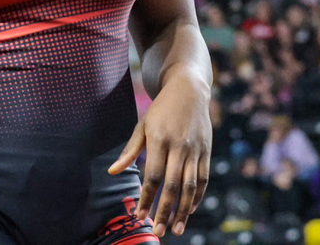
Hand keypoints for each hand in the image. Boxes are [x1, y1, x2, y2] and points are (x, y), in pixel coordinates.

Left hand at [108, 73, 211, 237]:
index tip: (139, 216)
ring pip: (190, 186)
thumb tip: (113, 172)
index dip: (146, 198)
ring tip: (176, 228)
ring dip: (183, 210)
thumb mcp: (143, 125)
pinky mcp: (206, 150)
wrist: (189, 89)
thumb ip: (130, 150)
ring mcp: (195, 149)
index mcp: (160, 139)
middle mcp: (179, 146)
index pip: (152, 176)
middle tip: (159, 231)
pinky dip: (197, 196)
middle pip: (172, 185)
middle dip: (165, 211)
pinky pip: (203, 178)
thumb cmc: (161, 109)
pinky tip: (189, 210)